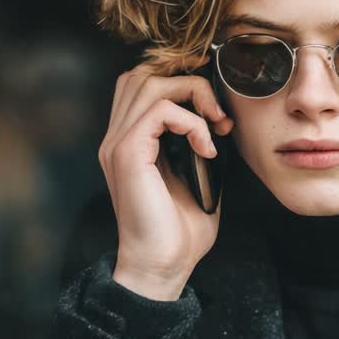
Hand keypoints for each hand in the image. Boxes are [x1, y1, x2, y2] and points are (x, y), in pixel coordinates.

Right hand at [99, 59, 233, 300]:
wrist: (163, 265)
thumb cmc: (179, 230)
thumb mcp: (197, 177)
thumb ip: (200, 144)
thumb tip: (222, 119)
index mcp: (130, 141)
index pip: (142, 82)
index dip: (179, 76)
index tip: (215, 97)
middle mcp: (117, 137)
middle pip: (143, 73)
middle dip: (187, 79)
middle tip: (218, 111)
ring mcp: (118, 144)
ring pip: (151, 84)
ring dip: (193, 96)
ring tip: (216, 125)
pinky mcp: (128, 154)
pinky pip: (161, 112)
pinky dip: (192, 123)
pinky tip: (207, 148)